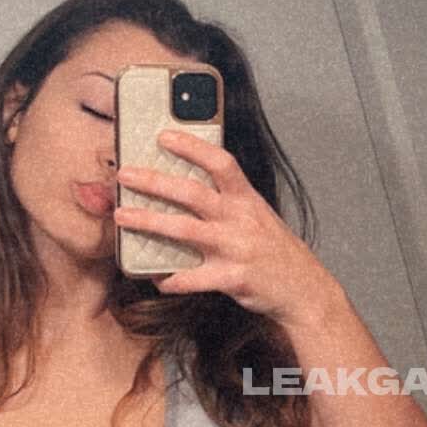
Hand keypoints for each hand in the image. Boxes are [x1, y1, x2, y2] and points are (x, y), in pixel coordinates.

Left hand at [112, 127, 339, 319]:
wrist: (305, 290)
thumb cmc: (276, 252)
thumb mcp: (258, 216)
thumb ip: (230, 201)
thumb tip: (188, 188)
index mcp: (247, 200)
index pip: (220, 163)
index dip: (192, 146)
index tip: (163, 136)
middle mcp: (241, 220)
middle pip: (192, 193)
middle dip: (154, 181)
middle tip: (124, 174)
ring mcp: (236, 249)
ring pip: (184, 231)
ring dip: (148, 222)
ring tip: (121, 216)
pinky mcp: (232, 278)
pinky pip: (191, 278)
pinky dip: (169, 278)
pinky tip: (154, 278)